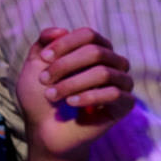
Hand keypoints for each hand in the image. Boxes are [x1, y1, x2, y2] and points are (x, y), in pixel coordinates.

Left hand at [15, 27, 135, 160]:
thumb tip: (61, 29)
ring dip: (73, 83)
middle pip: (97, 52)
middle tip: (45, 81)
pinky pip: (114, 94)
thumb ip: (44, 43)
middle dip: (66, 65)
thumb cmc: (41, 97)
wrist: (46, 131)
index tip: (44, 59)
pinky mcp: (125, 105)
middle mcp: (113, 64)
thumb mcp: (35, 66)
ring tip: (53, 95)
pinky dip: (89, 97)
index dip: (65, 44)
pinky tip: (72, 104)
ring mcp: (122, 84)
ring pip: (105, 73)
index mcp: (95, 51)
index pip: (89, 35)